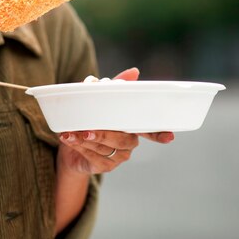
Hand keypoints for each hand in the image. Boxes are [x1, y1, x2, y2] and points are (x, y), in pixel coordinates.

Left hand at [57, 67, 173, 174]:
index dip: (159, 133)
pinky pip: (93, 157)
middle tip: (88, 130)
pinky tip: (68, 138)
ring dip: (86, 140)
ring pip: (104, 148)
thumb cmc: (89, 120)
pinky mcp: (104, 167)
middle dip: (104, 134)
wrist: (69, 146)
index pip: (150, 130)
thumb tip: (133, 72)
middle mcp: (129, 143)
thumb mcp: (98, 100)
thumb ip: (112, 86)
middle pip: (122, 140)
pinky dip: (79, 147)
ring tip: (72, 132)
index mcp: (131, 126)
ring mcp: (118, 157)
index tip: (169, 137)